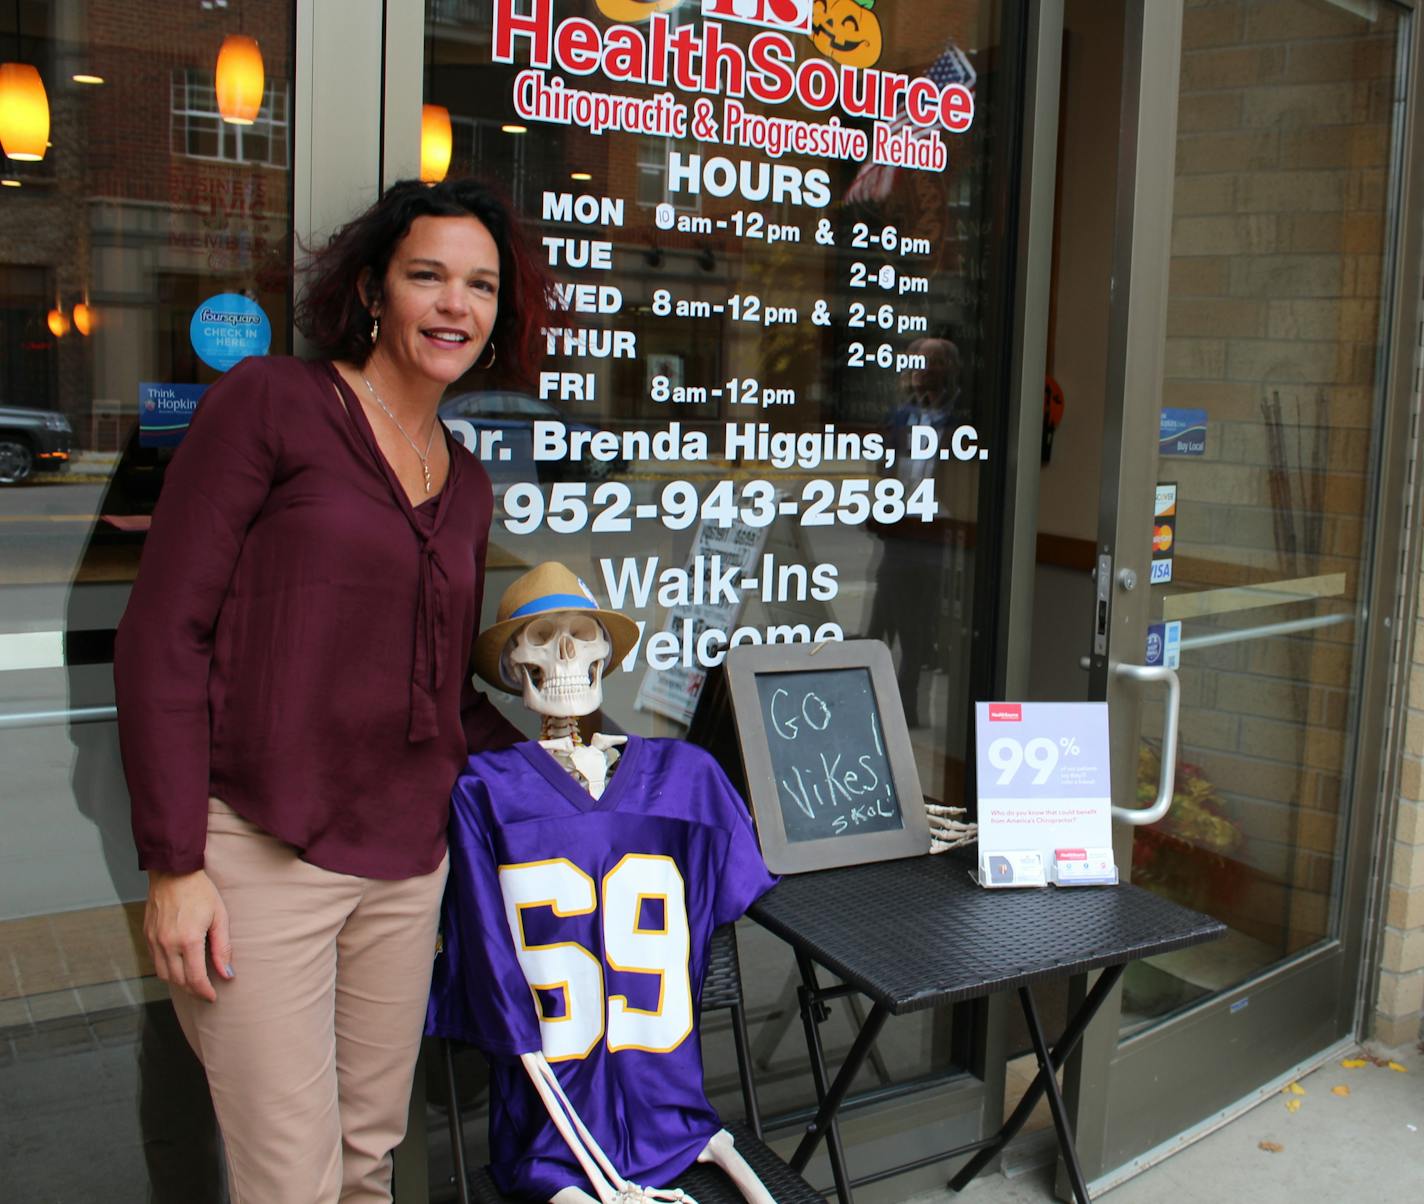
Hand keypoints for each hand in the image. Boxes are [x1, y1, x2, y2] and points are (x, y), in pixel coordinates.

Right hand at [144, 869, 233, 1001]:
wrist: (173, 872)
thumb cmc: (200, 892)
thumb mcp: (219, 917)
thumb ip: (223, 948)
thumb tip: (227, 974)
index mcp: (188, 940)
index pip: (195, 978)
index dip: (204, 992)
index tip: (212, 997)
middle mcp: (167, 944)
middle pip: (178, 981)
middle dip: (192, 990)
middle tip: (205, 992)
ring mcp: (154, 940)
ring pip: (163, 975)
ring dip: (178, 982)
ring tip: (193, 982)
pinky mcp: (146, 935)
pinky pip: (155, 962)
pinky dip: (166, 970)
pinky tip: (178, 966)